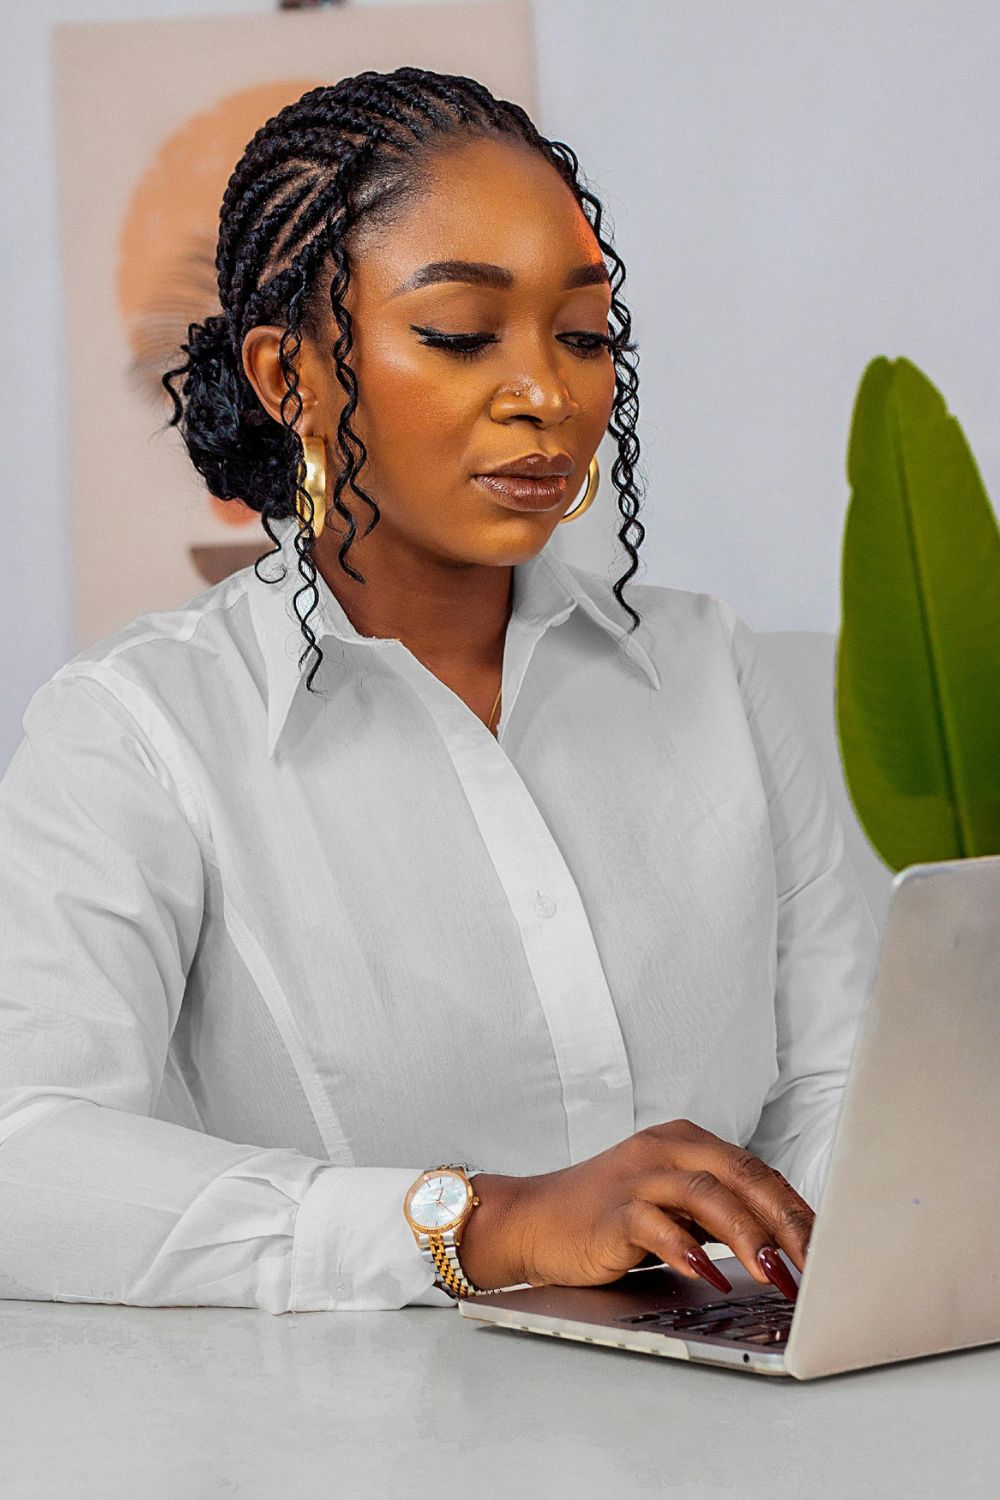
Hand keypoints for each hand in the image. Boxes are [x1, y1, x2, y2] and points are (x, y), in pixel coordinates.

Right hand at [461, 1120, 812, 1299]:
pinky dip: (689, 1250)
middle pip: (742, 1175)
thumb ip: (718, 1213)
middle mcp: (666, 1148)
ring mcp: (638, 1175)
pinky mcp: (612, 1209)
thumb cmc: (610, 1217)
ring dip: (747, 1236)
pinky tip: (710, 1276)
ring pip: (708, 1195)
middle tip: (818, 1265)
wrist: (534, 1220)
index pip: (758, 1170)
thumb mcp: (672, 1205)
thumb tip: (786, 1248)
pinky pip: (658, 1225)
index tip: (832, 1248)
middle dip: (786, 1222)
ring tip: (775, 1274)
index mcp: (687, 1140)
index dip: (798, 1209)